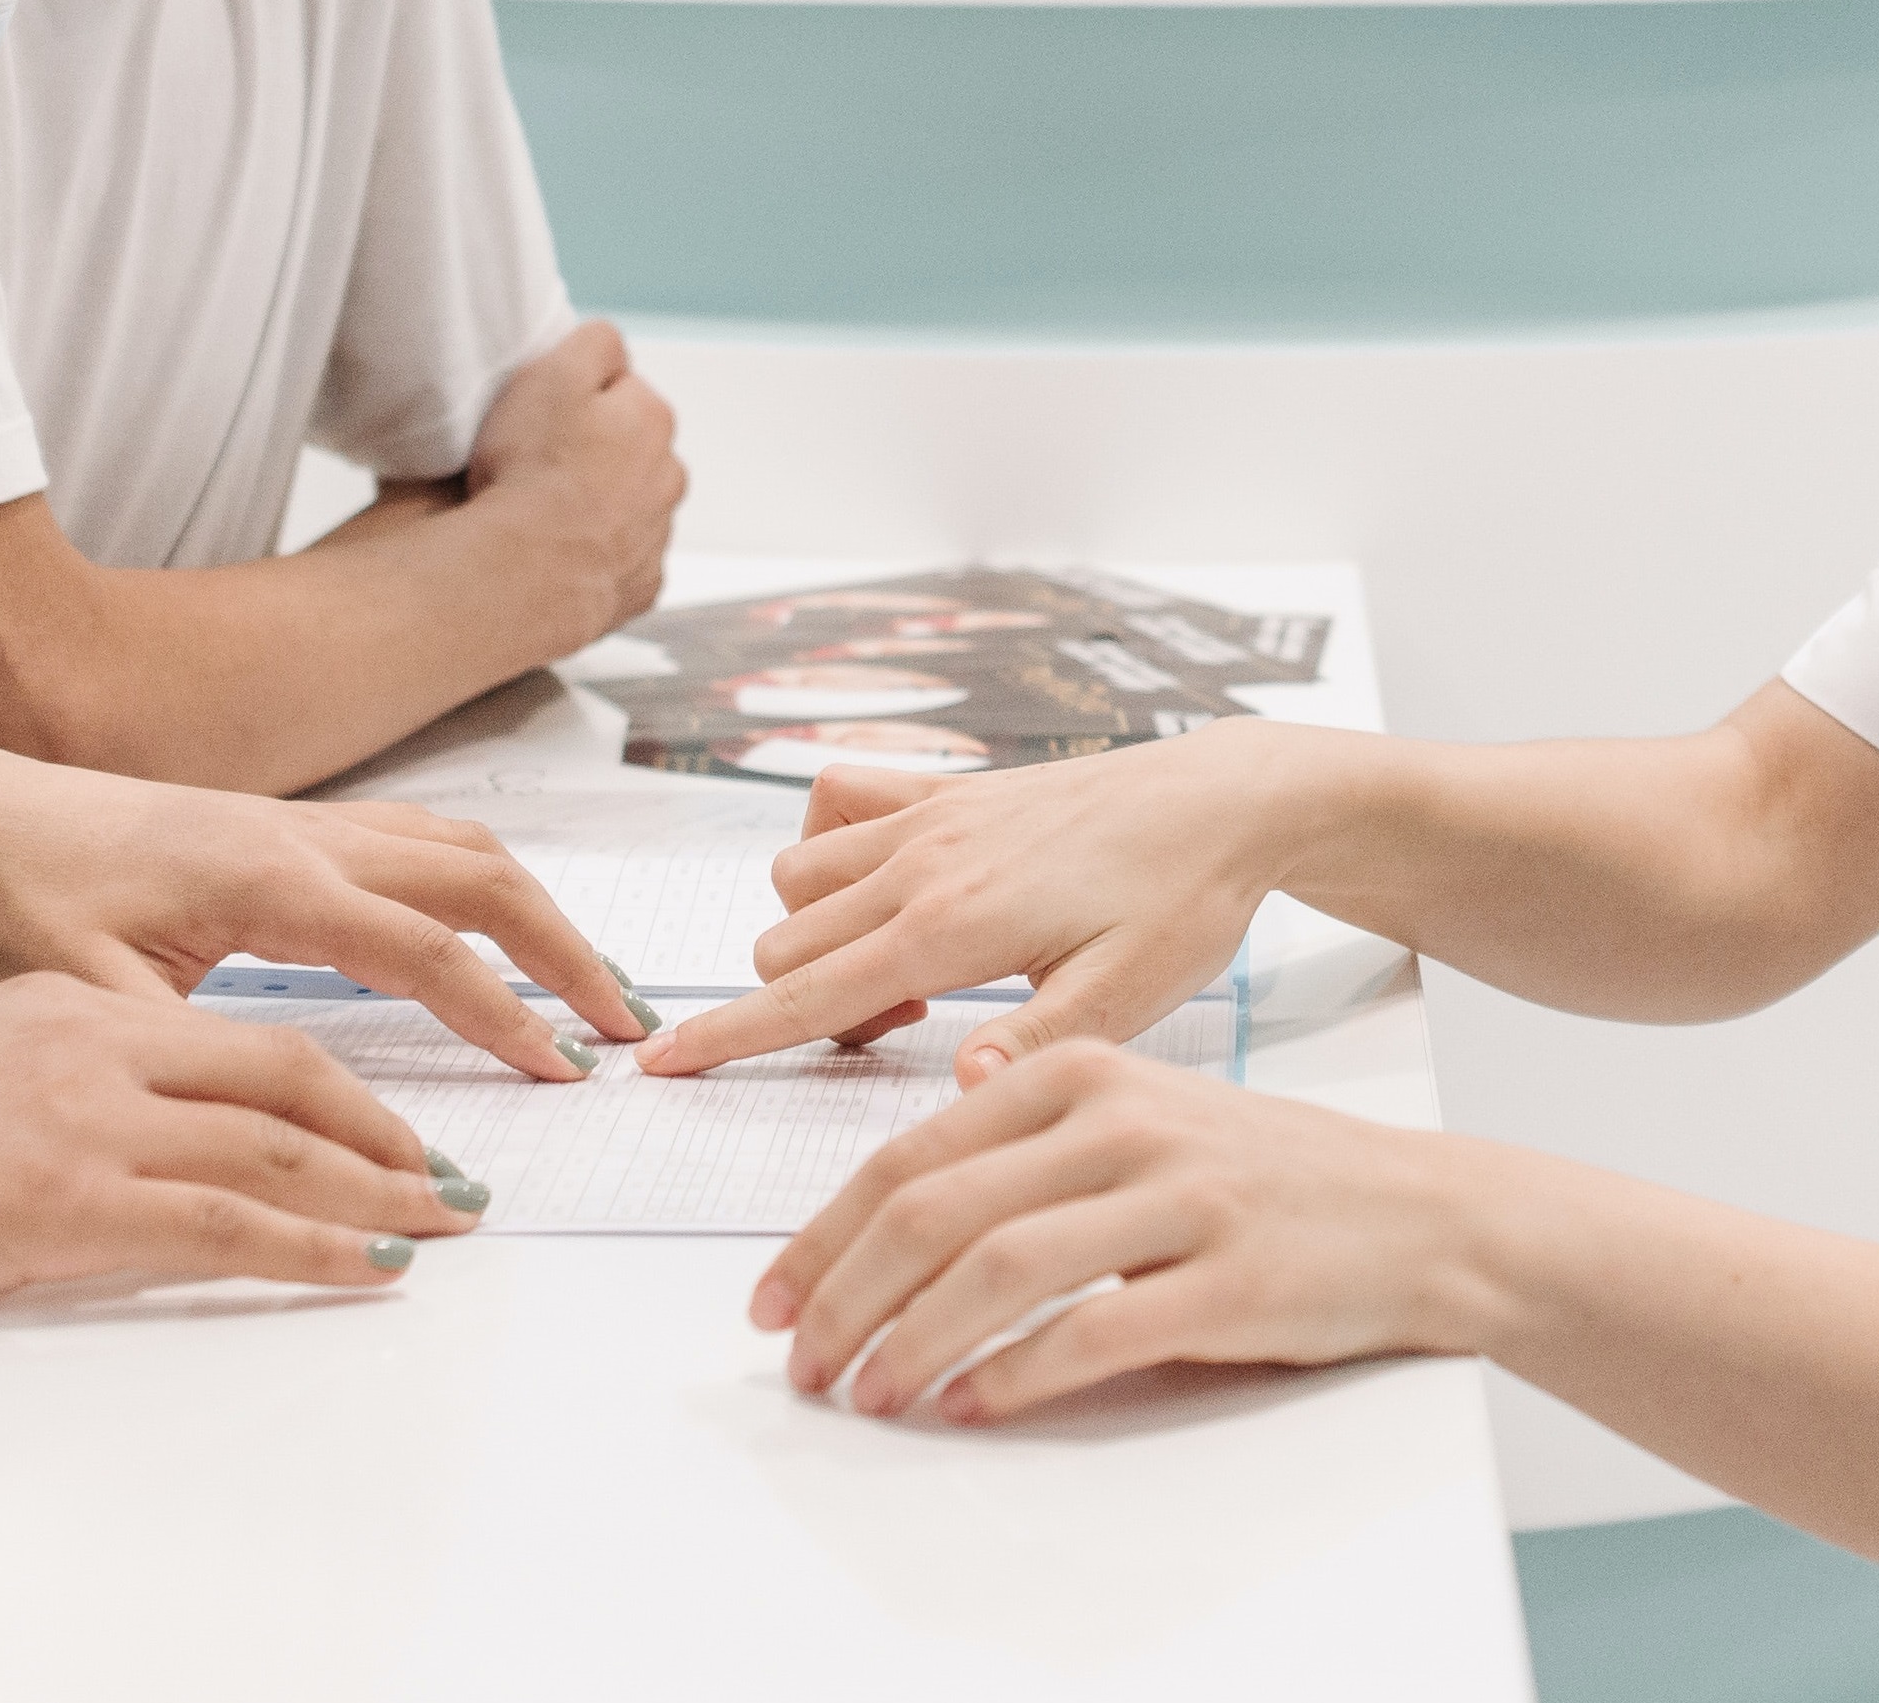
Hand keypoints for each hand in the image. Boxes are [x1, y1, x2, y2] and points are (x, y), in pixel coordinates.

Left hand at [0, 747, 651, 1074]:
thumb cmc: (30, 904)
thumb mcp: (88, 998)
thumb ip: (184, 1054)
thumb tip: (260, 1124)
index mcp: (269, 882)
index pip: (424, 948)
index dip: (502, 1011)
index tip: (562, 1069)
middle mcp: (309, 837)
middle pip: (481, 876)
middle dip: (565, 951)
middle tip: (624, 1026)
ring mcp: (311, 821)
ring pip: (464, 847)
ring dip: (539, 911)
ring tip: (590, 986)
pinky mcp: (301, 824)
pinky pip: (425, 838)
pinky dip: (487, 882)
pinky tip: (506, 929)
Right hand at [0, 971, 479, 1314]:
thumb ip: (77, 1084)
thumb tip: (157, 1143)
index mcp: (76, 1007)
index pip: (241, 1043)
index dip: (333, 1091)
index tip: (385, 1131)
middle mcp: (99, 1047)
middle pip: (286, 1079)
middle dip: (380, 1133)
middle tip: (446, 1178)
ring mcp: (92, 1122)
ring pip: (276, 1151)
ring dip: (375, 1193)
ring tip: (438, 1223)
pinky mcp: (75, 1200)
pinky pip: (230, 1228)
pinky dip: (315, 1249)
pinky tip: (368, 1269)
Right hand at [461, 320, 681, 638]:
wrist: (524, 574)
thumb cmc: (533, 474)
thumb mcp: (554, 375)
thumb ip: (593, 344)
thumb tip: (612, 347)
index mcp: (652, 420)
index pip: (622, 388)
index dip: (579, 398)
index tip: (548, 417)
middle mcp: (668, 477)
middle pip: (629, 449)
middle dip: (595, 451)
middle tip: (540, 465)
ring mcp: (657, 536)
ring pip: (628, 505)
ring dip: (598, 504)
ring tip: (544, 513)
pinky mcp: (640, 585)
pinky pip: (620, 559)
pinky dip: (596, 555)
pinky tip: (560, 552)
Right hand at [634, 724, 1332, 1078]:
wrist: (1221, 799)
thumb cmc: (1183, 902)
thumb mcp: (1128, 1000)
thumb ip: (1032, 1046)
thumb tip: (955, 1090)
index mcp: (956, 925)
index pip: (808, 995)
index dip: (727, 1038)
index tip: (657, 1064)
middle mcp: (921, 862)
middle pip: (784, 945)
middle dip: (801, 1005)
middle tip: (903, 1032)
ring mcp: (927, 815)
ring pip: (794, 879)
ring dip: (814, 936)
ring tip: (908, 974)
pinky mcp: (944, 788)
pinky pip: (833, 803)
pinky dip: (830, 849)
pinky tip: (891, 890)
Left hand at [751, 1043, 1493, 1421]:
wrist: (1423, 1214)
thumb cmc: (1272, 1176)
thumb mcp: (1150, 1113)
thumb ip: (1040, 1122)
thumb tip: (935, 1135)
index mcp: (1083, 1073)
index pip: (911, 1156)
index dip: (825, 1236)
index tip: (775, 1300)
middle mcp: (1122, 1123)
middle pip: (935, 1211)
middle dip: (846, 1297)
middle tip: (802, 1363)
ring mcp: (1177, 1198)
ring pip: (997, 1271)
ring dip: (911, 1343)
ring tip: (870, 1394)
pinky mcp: (1225, 1278)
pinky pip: (1090, 1332)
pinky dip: (1013, 1374)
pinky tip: (971, 1405)